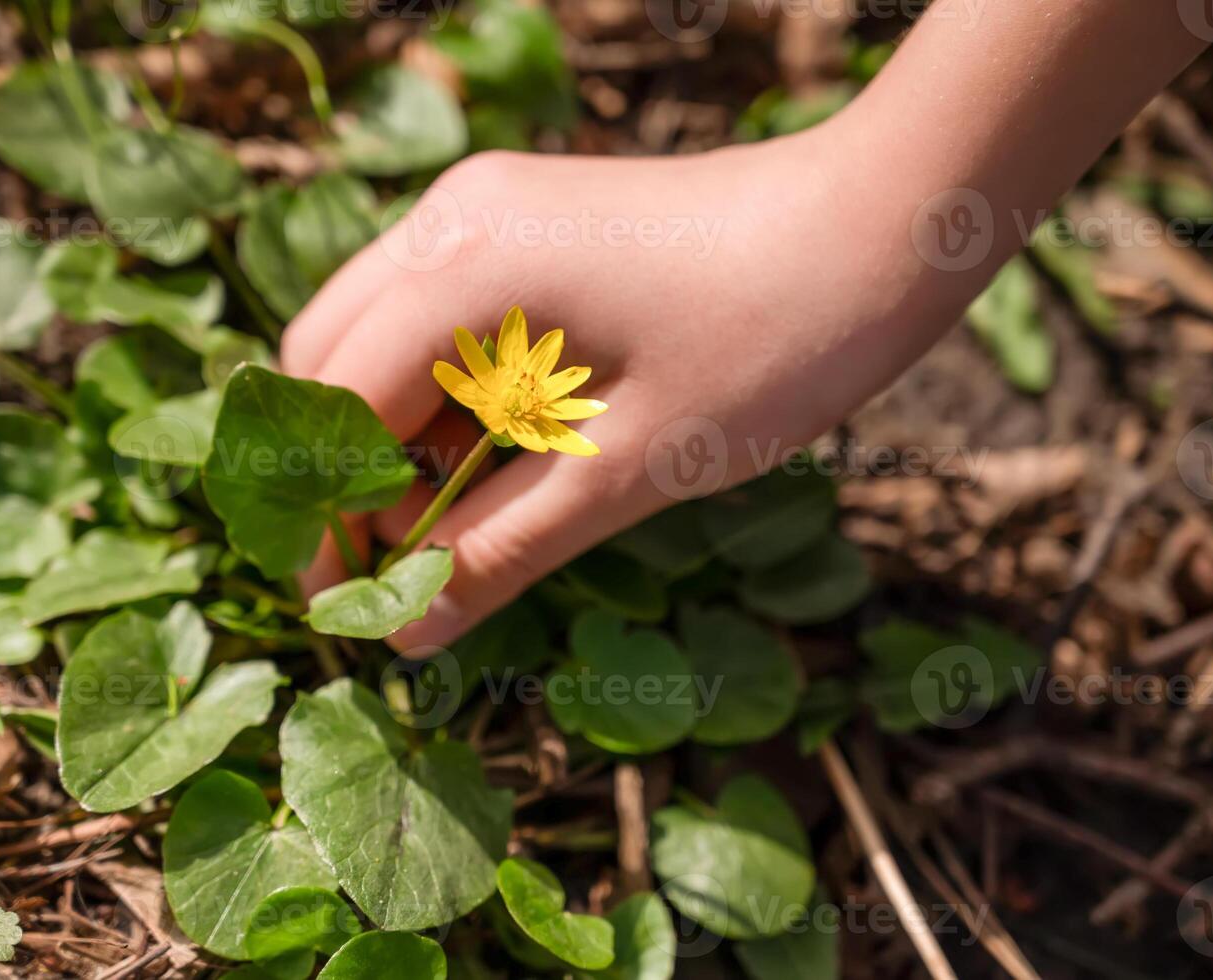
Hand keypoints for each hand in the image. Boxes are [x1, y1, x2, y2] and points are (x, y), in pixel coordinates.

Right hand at [284, 119, 978, 649]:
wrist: (886, 223)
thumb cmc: (774, 341)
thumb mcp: (629, 469)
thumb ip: (501, 549)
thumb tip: (404, 630)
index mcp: (464, 268)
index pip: (333, 404)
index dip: (326, 517)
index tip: (349, 604)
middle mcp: (452, 218)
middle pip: (329, 359)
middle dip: (347, 473)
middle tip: (402, 569)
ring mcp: (486, 206)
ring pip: (379, 335)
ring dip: (397, 434)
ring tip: (457, 524)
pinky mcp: (524, 218)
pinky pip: (439, 314)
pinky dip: (445, 393)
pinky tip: (496, 456)